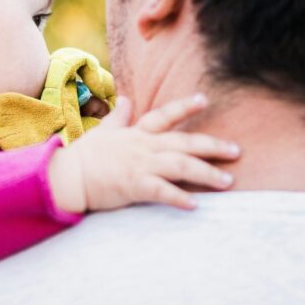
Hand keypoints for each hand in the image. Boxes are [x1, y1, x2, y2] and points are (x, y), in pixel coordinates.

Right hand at [47, 94, 238, 213]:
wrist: (67, 176)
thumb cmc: (85, 156)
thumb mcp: (103, 131)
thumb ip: (119, 117)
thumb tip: (126, 99)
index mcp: (137, 133)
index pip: (165, 116)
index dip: (185, 107)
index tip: (205, 100)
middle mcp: (143, 146)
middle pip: (185, 142)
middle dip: (213, 146)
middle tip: (237, 151)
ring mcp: (140, 165)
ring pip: (180, 165)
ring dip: (206, 173)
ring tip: (228, 181)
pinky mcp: (134, 185)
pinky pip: (162, 191)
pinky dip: (179, 197)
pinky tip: (196, 204)